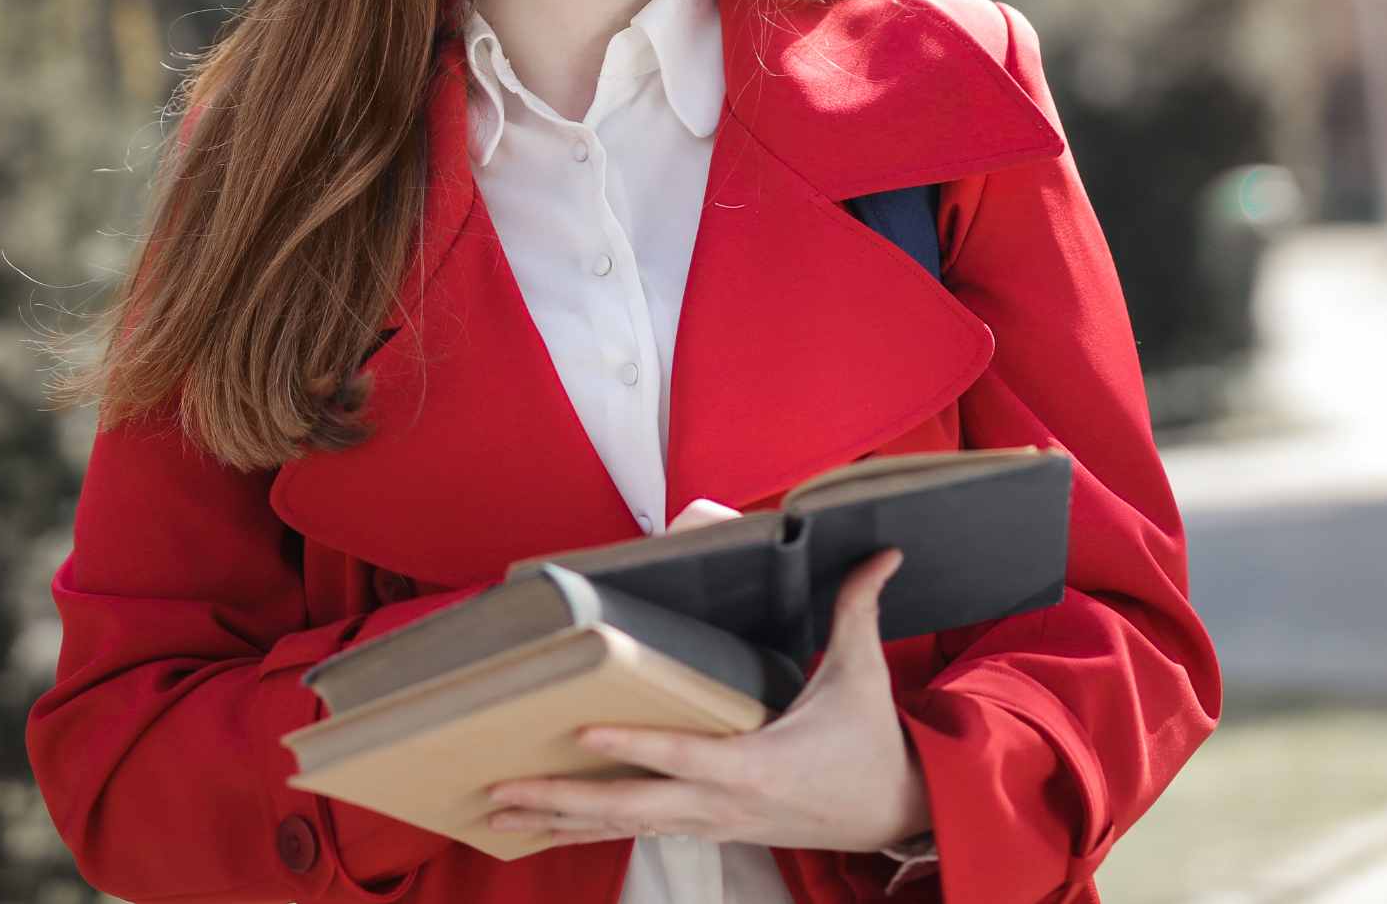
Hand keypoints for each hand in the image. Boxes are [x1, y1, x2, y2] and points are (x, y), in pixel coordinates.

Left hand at [482, 544, 931, 851]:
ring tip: (493, 810)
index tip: (583, 732)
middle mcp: (723, 802)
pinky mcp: (705, 829)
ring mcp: (710, 823)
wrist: (893, 813)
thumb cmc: (869, 743)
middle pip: (631, 806)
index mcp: (758, 763)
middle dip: (561, 798)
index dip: (635, 746)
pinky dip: (582, 831)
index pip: (685, 753)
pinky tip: (539, 828)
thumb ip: (857, 609)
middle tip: (499, 786)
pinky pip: (634, 833)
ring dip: (556, 820)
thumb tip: (881, 553)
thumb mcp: (862, 674)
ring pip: (622, 828)